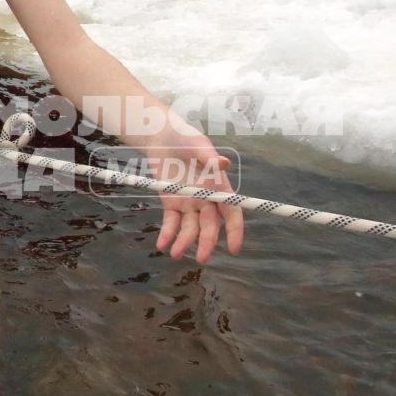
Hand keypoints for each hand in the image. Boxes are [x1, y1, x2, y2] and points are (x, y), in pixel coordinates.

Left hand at [148, 132, 245, 264]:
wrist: (161, 136)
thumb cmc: (185, 138)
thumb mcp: (198, 144)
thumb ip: (209, 157)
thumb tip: (223, 164)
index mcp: (218, 186)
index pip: (231, 212)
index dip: (235, 230)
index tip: (233, 248)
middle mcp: (205, 199)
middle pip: (210, 225)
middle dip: (207, 242)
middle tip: (202, 258)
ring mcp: (188, 202)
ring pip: (189, 228)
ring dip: (184, 242)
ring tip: (175, 253)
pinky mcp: (170, 203)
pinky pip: (170, 222)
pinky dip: (167, 234)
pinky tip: (162, 245)